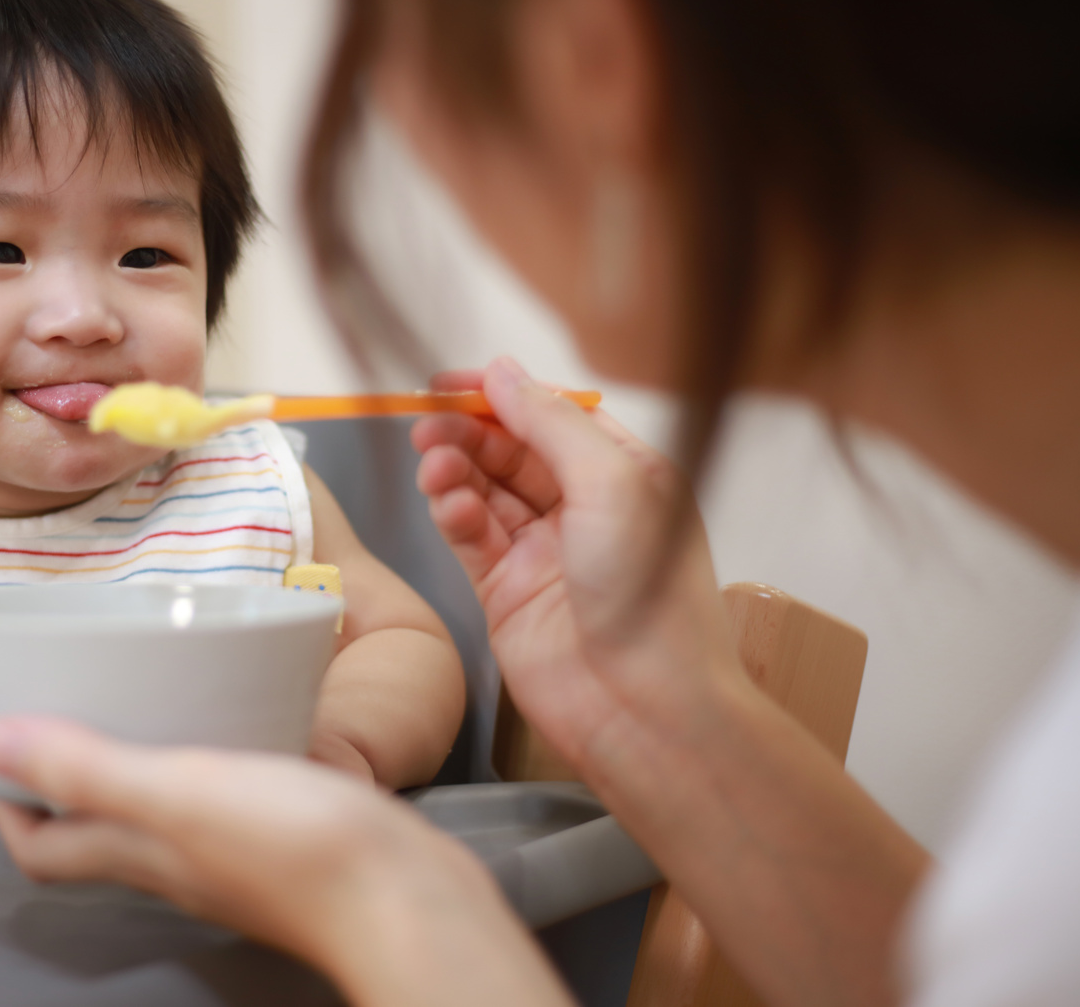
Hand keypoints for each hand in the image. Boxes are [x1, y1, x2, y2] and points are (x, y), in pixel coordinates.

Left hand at [0, 716, 557, 1004]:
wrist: (411, 900)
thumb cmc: (297, 850)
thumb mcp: (179, 793)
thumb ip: (87, 769)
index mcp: (139, 854)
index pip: (42, 845)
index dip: (6, 801)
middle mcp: (176, 862)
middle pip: (93, 828)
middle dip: (60, 775)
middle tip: (57, 705)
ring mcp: (231, 855)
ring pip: (156, 813)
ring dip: (130, 761)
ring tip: (134, 698)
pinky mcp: (283, 837)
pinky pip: (218, 797)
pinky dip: (201, 759)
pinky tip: (227, 720)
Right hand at [413, 358, 742, 778]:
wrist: (644, 708)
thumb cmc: (653, 597)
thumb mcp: (613, 482)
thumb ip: (551, 423)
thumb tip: (503, 372)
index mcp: (626, 474)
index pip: (555, 415)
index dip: (503, 394)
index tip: (451, 382)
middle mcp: (585, 509)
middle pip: (511, 450)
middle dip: (468, 431)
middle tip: (427, 424)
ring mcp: (543, 552)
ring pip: (483, 491)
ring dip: (453, 470)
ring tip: (432, 463)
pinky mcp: (506, 593)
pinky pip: (469, 537)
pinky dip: (451, 514)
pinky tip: (446, 504)